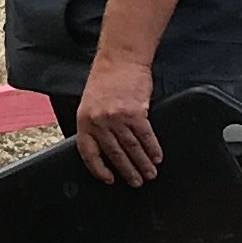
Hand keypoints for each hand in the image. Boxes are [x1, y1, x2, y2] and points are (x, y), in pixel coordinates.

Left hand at [75, 57, 161, 186]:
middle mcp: (100, 121)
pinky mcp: (136, 112)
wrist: (120, 60)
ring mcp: (117, 117)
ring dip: (142, 163)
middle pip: (114, 153)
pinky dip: (152, 149)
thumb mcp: (90, 104)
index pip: (89, 152)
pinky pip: (146, 136)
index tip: (108, 179)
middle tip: (136, 182)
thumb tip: (105, 147)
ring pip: (132, 147)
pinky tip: (157, 157)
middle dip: (127, 171)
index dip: (99, 169)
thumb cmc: (105, 80)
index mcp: (85, 121)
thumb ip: (95, 124)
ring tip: (149, 173)